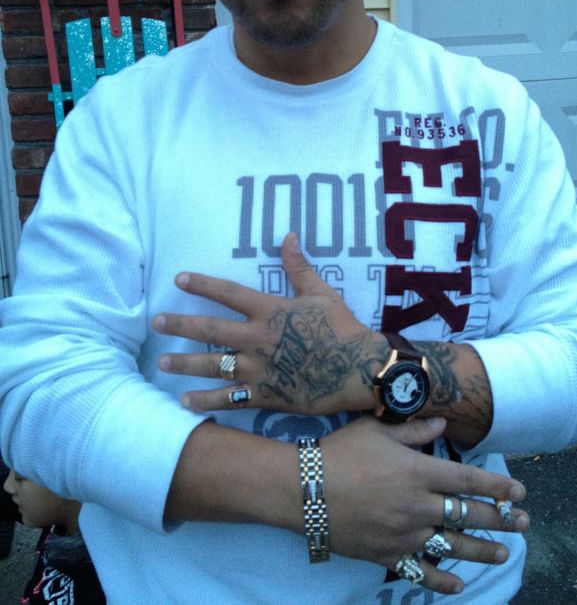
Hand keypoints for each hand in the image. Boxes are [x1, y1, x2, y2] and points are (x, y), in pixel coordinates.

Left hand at [154, 233, 387, 413]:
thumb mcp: (321, 292)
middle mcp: (257, 339)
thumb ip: (299, 267)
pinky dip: (206, 401)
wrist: (358, 369)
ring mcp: (259, 369)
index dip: (202, 284)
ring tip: (162, 363)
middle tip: (156, 323)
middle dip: (180, 325)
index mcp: (269, 311)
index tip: (178, 279)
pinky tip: (185, 402)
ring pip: (213, 366)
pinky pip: (230, 399)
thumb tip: (288, 236)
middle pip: (210, 330)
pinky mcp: (266, 394)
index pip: (228, 293)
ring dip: (185, 364)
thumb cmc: (341, 327)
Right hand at [321, 417, 528, 595]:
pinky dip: (442, 581)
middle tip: (524, 523)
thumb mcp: (376, 431)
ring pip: (454, 546)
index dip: (497, 486)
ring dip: (482, 550)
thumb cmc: (340, 452)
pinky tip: (460, 585)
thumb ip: (414, 430)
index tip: (520, 491)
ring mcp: (405, 535)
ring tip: (503, 553)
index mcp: (418, 472)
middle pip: (468, 514)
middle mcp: (418, 505)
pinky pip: (421, 573)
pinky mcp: (388, 555)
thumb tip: (443, 424)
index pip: (468, 479)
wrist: (304, 489)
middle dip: (501, 519)